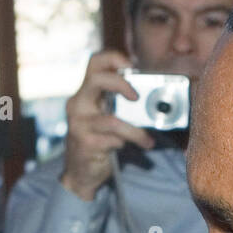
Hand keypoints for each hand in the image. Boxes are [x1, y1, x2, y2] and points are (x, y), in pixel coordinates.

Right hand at [60, 49, 155, 200]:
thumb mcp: (106, 117)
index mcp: (84, 94)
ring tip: (148, 140)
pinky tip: (133, 147)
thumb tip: (155, 95)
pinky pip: (114, 139)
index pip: (94, 62)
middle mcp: (78, 105)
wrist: (80, 174)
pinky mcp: (86, 144)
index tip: (132, 66)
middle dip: (121, 84)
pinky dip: (128, 142)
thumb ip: (120, 103)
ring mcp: (79, 125)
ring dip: (135, 131)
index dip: (114, 58)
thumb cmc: (98, 141)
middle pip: (97, 79)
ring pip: (113, 120)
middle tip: (137, 96)